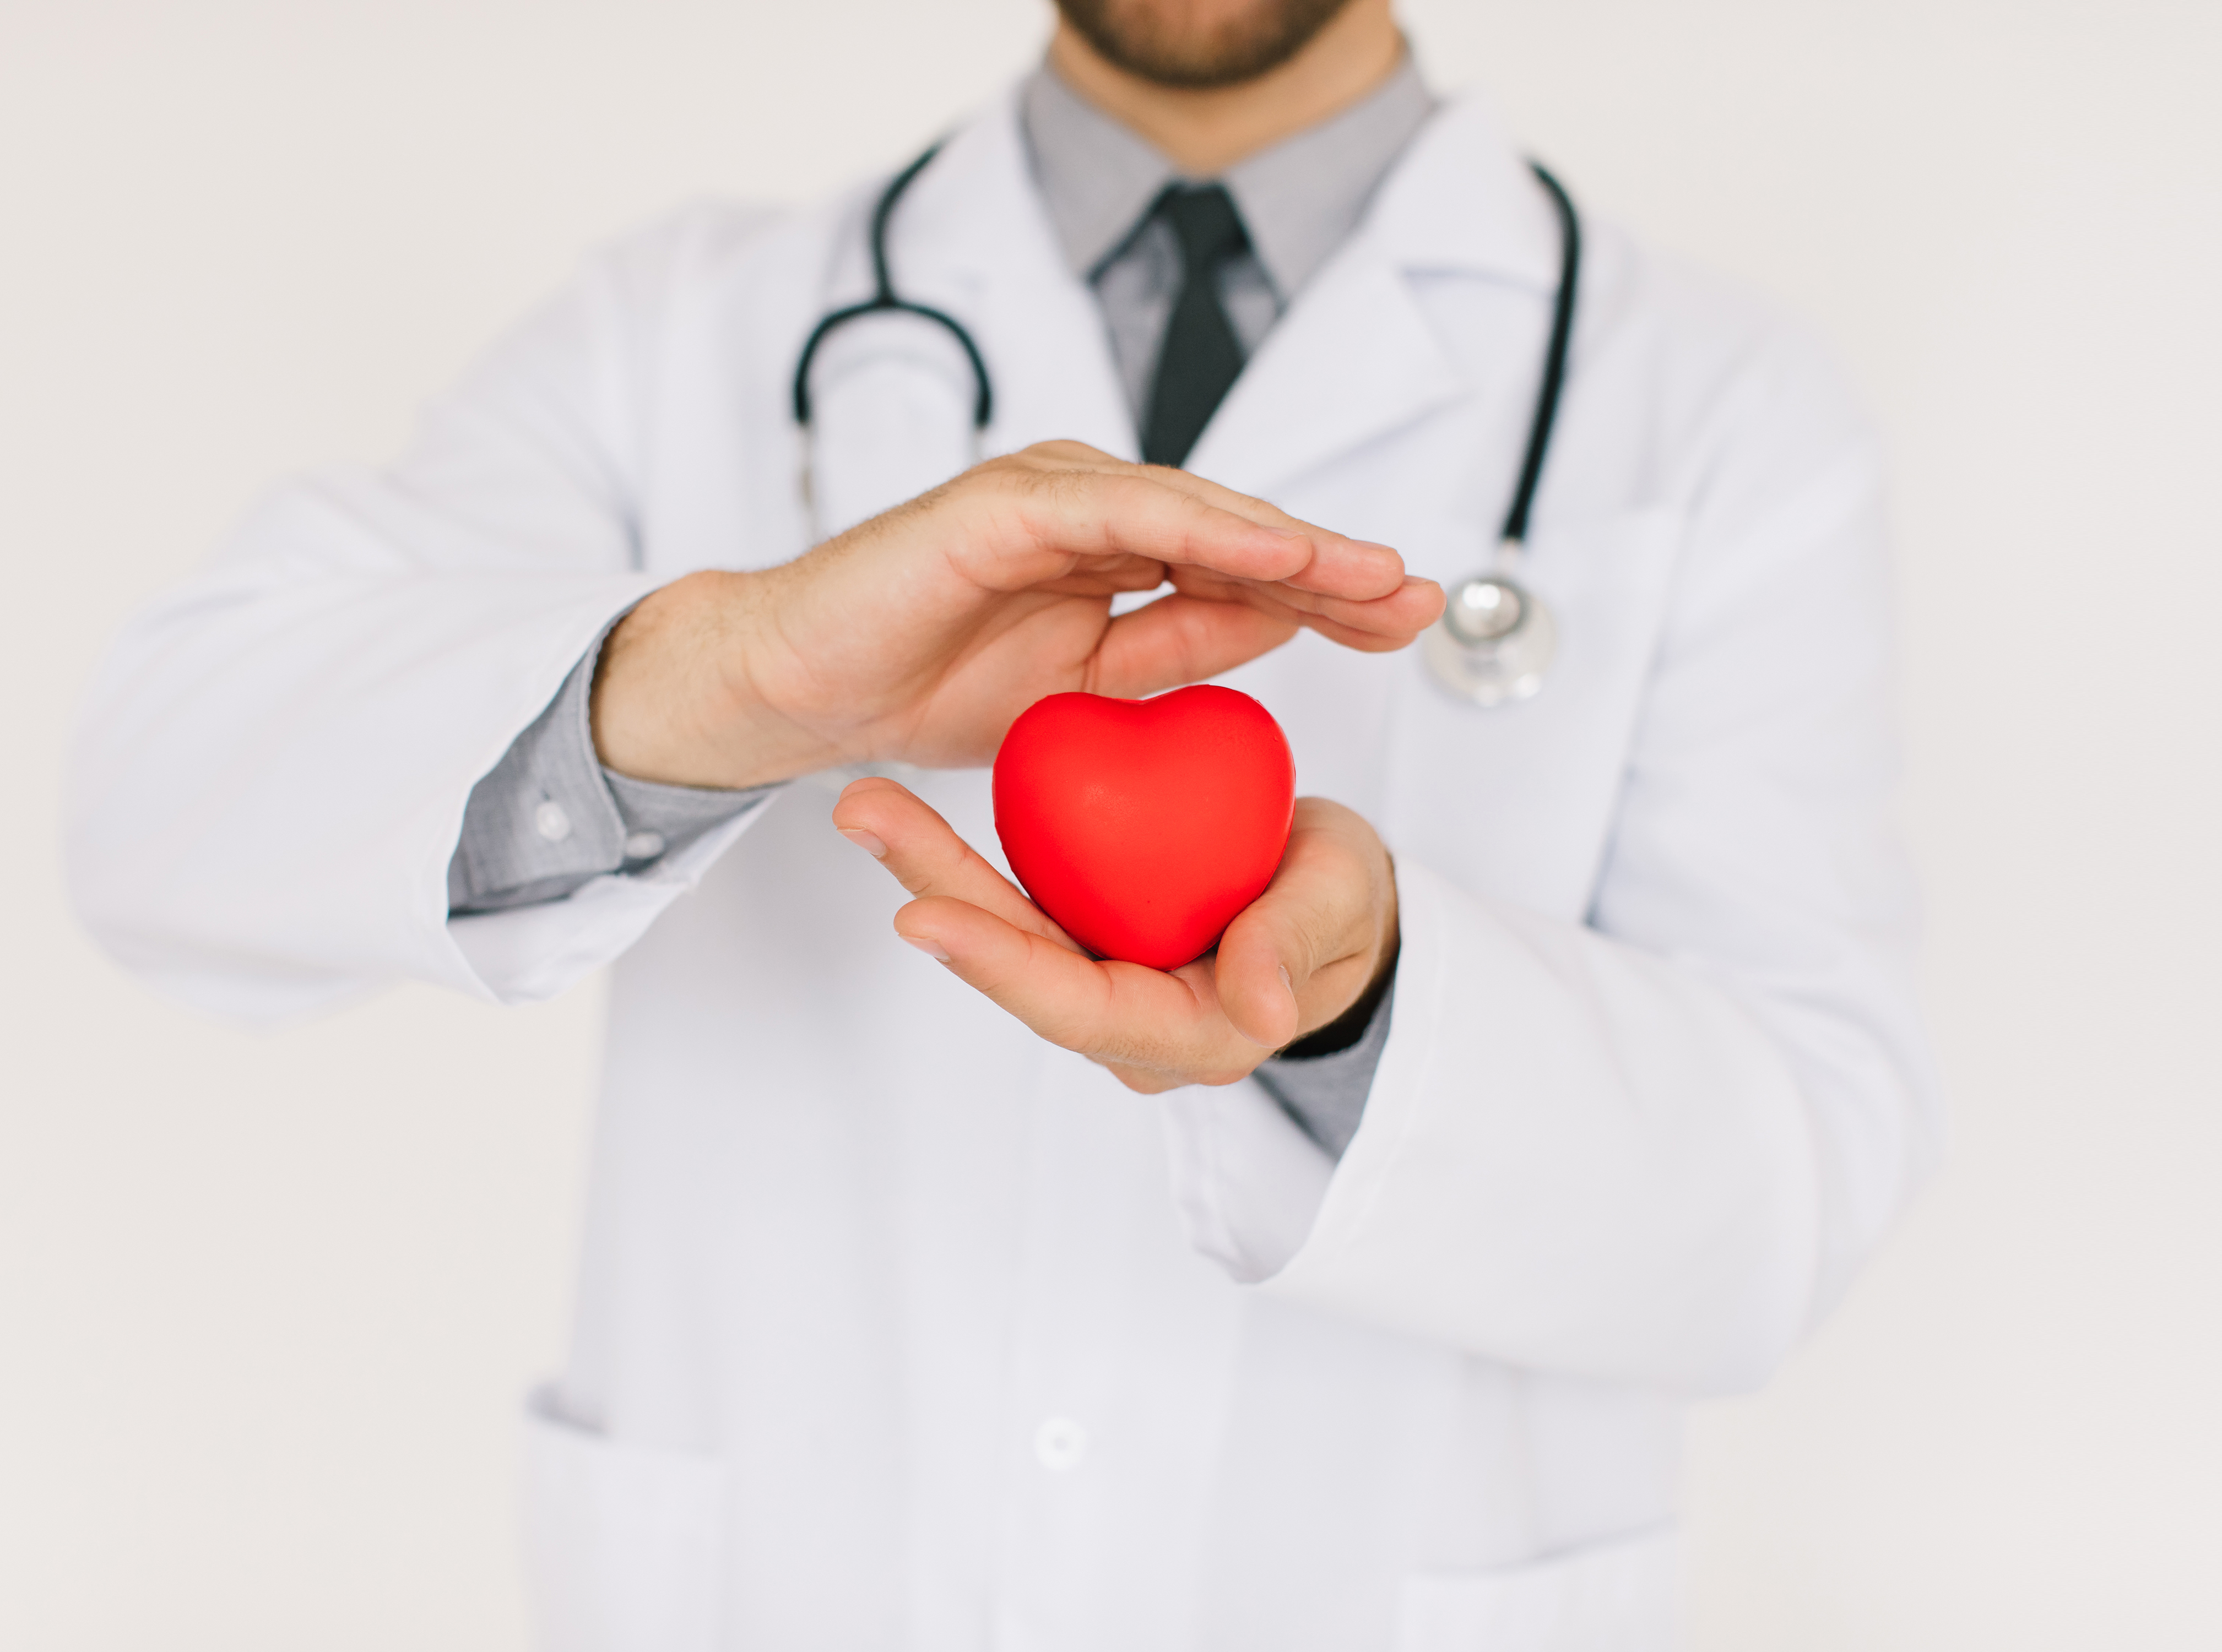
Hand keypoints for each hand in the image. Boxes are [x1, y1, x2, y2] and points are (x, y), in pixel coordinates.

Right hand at [594, 441, 1443, 788]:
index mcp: (1115, 551)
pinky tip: (1269, 554)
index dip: (1331, 592)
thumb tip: (1282, 625)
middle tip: (1420, 596)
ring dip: (1288, 543)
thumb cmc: (929, 684)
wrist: (801, 691)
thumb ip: (1178, 647)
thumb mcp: (1089, 688)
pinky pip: (1121, 511)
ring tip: (1368, 575)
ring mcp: (1050, 496)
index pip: (1244, 568)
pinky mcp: (1005, 505)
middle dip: (1335, 565)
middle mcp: (1092, 509)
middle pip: (1240, 533)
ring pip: (1196, 511)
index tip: (1409, 620)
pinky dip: (1202, 528)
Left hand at [831, 777, 1400, 1092]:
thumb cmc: (1343, 904)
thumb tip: (1260, 1013)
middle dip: (937, 893)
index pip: (1081, 1009)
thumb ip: (1293, 945)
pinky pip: (1017, 906)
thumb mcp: (1337, 903)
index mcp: (1194, 1034)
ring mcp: (1103, 984)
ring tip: (865, 802)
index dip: (1001, 966)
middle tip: (865, 814)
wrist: (1332, 904)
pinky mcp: (1086, 943)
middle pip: (1019, 968)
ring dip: (932, 870)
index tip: (925, 915)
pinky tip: (905, 812)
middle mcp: (1130, 1025)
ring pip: (1004, 934)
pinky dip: (962, 860)